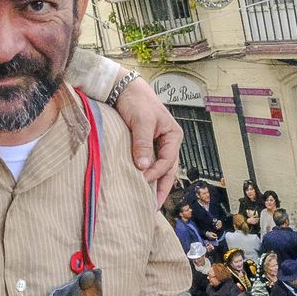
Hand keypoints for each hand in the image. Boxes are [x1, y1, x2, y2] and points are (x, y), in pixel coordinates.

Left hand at [113, 76, 182, 203]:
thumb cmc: (137, 101)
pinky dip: (144, 175)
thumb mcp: (142, 121)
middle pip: (167, 170)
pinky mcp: (144, 146)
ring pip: (158, 169)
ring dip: (153, 184)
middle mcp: (168, 142)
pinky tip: (138, 185)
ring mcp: (156, 145)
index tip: (141, 179)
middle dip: (161, 189)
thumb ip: (143, 143)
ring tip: (147, 202)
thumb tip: (143, 167)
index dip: (156, 173)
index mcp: (173, 136)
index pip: (168, 162)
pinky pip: (148, 164)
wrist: (123, 88)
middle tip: (152, 207)